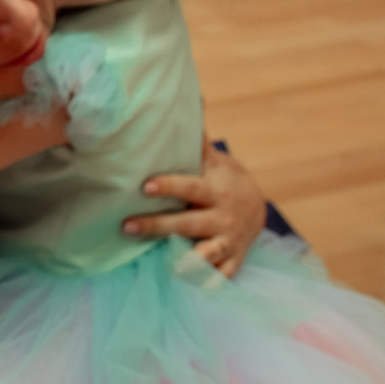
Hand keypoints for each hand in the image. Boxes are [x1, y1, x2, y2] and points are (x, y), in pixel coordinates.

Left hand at [124, 141, 267, 276]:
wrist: (258, 209)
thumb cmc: (223, 180)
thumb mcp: (213, 161)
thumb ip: (196, 139)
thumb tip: (191, 96)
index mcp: (215, 191)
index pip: (190, 187)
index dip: (170, 186)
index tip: (145, 186)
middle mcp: (222, 218)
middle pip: (189, 224)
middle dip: (159, 226)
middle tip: (127, 226)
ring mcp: (228, 243)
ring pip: (206, 255)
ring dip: (185, 262)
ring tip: (160, 266)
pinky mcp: (232, 262)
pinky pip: (220, 277)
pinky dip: (206, 283)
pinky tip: (185, 288)